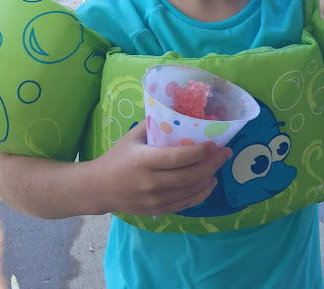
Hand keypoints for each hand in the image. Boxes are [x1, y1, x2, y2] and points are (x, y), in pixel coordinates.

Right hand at [88, 120, 231, 216]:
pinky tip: (210, 183)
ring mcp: (154, 199)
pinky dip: (201, 194)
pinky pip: (185, 203)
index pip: (176, 158)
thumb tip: (177, 112)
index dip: (198, 152)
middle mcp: (151, 182)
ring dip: (209, 177)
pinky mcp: (157, 210)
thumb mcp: (132, 137)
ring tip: (220, 164)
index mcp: (144, 160)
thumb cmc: (117, 157)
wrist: (97, 188)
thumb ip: (154, 125)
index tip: (214, 144)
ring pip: (189, 190)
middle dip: (211, 164)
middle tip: (226, 153)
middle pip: (188, 176)